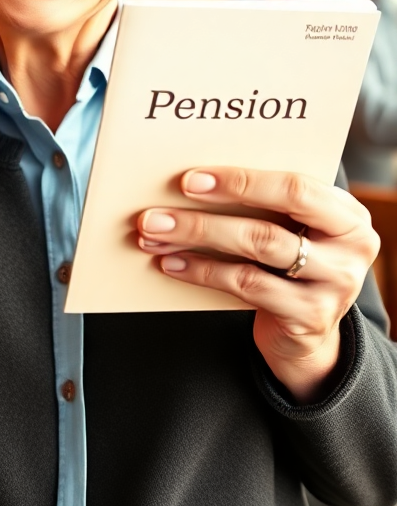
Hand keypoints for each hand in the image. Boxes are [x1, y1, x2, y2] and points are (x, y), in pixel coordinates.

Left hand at [137, 167, 378, 401]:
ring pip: (255, 253)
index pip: (294, 187)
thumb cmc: (287, 258)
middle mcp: (351, 247)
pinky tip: (171, 263)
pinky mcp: (311, 317)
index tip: (188, 179)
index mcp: (346, 212)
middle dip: (205, 217)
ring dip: (196, 240)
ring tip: (153, 235)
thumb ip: (259, 201)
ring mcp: (335, 285)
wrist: (307, 327)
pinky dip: (202, 272)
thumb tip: (187, 178)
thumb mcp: (288, 225)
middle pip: (270, 226)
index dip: (239, 182)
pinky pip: (247, 287)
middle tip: (154, 213)